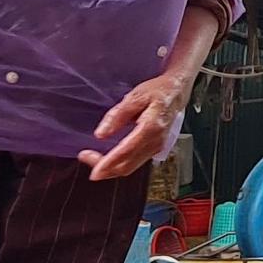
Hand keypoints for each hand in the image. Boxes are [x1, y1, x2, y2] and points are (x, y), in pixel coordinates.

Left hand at [77, 71, 192, 182]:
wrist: (177, 92)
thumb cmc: (158, 92)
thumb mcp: (135, 96)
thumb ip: (117, 115)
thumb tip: (102, 133)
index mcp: (151, 127)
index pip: (127, 151)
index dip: (109, 163)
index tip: (94, 170)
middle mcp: (155, 142)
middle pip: (127, 165)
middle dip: (105, 168)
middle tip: (85, 157)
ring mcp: (156, 147)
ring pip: (130, 167)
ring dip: (110, 167)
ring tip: (92, 157)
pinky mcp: (154, 149)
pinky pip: (134, 162)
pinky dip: (119, 163)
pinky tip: (108, 157)